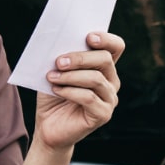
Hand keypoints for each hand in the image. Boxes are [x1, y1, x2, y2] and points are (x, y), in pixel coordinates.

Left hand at [35, 31, 124, 150]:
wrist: (48, 127)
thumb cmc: (53, 97)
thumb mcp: (56, 72)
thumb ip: (63, 58)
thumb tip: (60, 43)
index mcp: (103, 67)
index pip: (116, 47)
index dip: (106, 39)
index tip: (88, 37)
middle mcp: (111, 81)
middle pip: (105, 59)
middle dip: (80, 58)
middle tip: (59, 61)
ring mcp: (110, 99)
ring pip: (96, 79)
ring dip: (71, 76)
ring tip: (52, 76)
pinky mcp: (103, 114)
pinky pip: (89, 97)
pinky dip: (71, 91)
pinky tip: (57, 90)